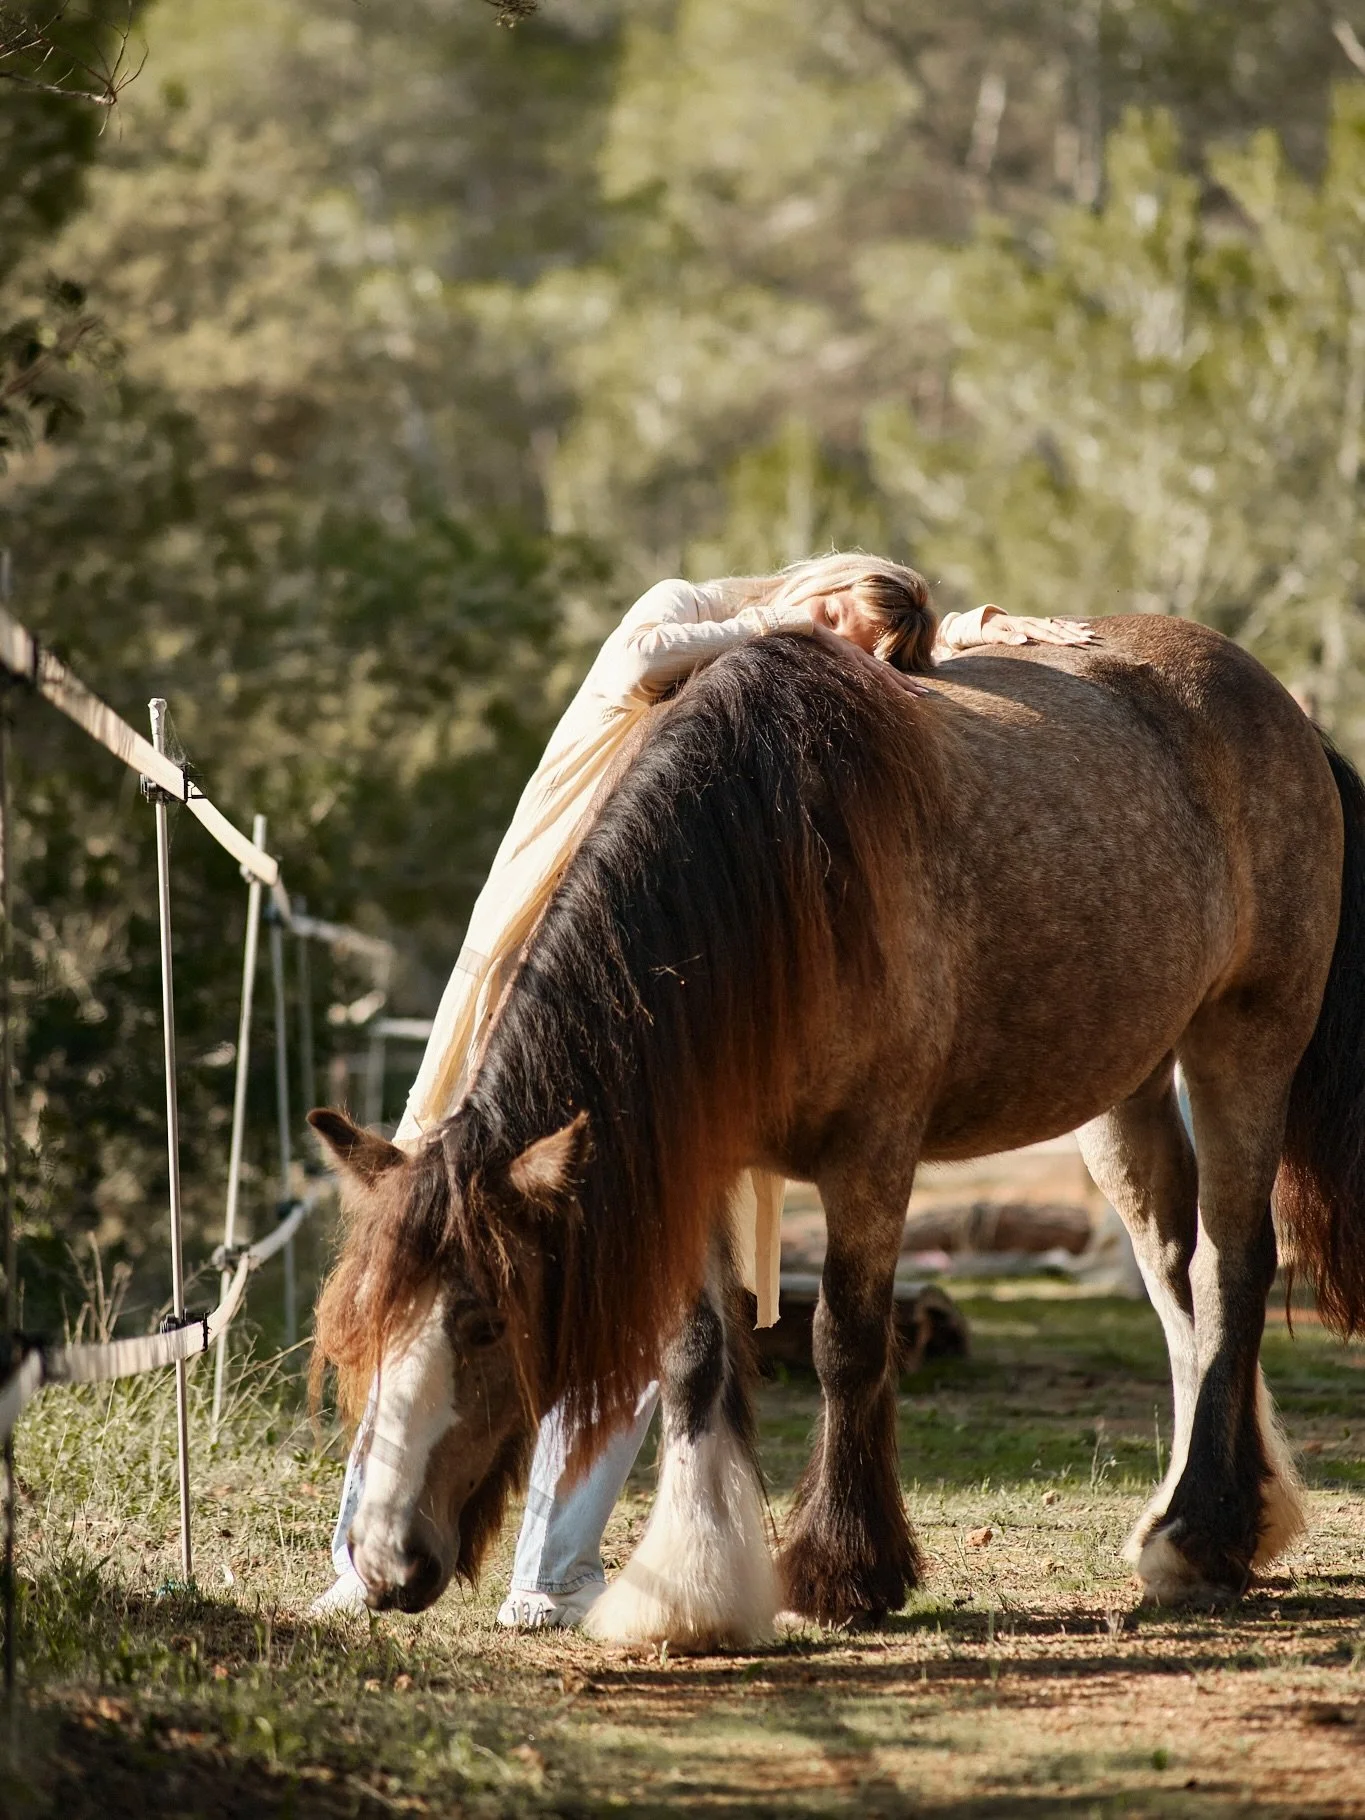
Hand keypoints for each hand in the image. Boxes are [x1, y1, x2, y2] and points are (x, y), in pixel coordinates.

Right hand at [809, 621, 932, 694]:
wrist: (800, 626)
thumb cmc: (812, 644)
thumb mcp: (831, 660)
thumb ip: (841, 669)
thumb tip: (847, 686)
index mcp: (858, 657)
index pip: (884, 670)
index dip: (901, 680)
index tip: (916, 690)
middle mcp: (860, 655)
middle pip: (887, 671)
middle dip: (906, 684)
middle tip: (925, 694)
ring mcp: (852, 654)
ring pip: (879, 672)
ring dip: (897, 685)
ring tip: (912, 696)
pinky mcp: (842, 654)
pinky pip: (860, 670)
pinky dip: (873, 681)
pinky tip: (883, 690)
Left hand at [977, 608, 1093, 646]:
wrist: (983, 621)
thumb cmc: (986, 632)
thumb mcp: (992, 636)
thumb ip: (1007, 639)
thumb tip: (1024, 640)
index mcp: (1022, 626)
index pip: (1044, 634)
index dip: (1058, 639)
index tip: (1072, 644)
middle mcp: (1031, 622)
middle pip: (1055, 629)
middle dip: (1072, 635)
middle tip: (1088, 640)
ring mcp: (1035, 622)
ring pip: (1058, 626)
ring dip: (1074, 630)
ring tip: (1090, 634)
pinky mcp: (1036, 624)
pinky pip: (1055, 625)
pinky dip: (1069, 626)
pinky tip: (1082, 627)